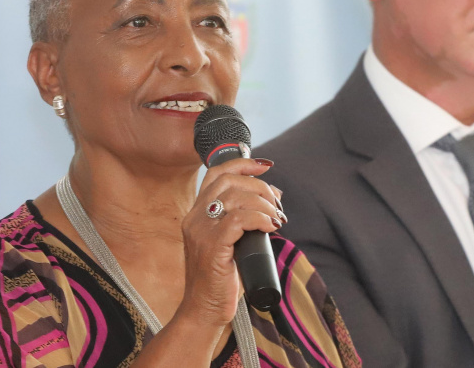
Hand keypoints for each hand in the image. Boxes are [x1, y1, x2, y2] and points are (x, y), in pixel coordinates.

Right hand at [178, 158, 284, 327]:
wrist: (205, 310)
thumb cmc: (222, 278)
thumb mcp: (234, 241)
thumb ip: (246, 217)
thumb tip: (274, 193)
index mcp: (197, 213)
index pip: (216, 173)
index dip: (242, 163)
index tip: (266, 166)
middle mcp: (195, 217)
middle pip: (230, 181)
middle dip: (261, 187)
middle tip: (277, 206)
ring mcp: (201, 231)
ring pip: (235, 197)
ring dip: (264, 204)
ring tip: (277, 219)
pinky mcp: (212, 246)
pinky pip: (238, 220)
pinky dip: (260, 219)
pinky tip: (271, 227)